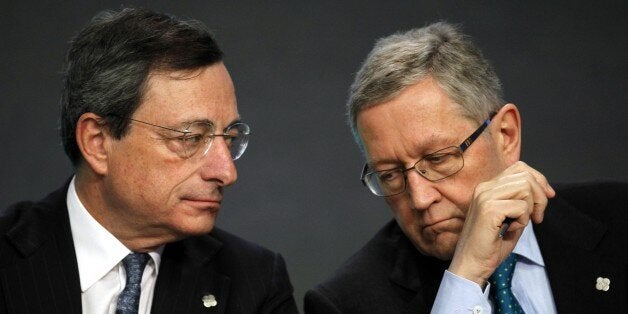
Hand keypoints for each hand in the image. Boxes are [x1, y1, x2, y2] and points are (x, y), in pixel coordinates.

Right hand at [447, 161, 554, 286]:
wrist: (471, 264)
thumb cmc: (490, 245)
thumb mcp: (509, 218)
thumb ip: (521, 201)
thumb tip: (543, 191)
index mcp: (487, 187)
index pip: (519, 168)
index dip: (539, 180)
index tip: (547, 197)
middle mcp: (484, 188)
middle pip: (525, 175)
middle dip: (540, 196)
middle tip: (538, 217)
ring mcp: (485, 197)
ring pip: (525, 187)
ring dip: (531, 208)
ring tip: (521, 223)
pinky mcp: (489, 210)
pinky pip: (521, 206)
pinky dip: (523, 220)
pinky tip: (510, 230)